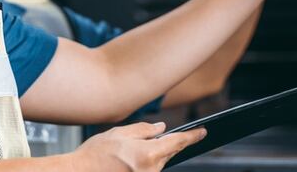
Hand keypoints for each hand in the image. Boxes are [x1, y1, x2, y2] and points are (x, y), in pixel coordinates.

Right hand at [70, 122, 205, 171]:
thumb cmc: (94, 155)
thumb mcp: (119, 133)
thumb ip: (144, 130)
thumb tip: (161, 129)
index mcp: (148, 154)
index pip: (177, 142)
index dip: (192, 136)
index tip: (202, 132)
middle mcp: (151, 171)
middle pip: (166, 154)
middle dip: (160, 145)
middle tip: (135, 142)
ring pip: (156, 163)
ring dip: (148, 156)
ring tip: (122, 154)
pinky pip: (148, 171)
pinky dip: (142, 164)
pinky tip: (124, 162)